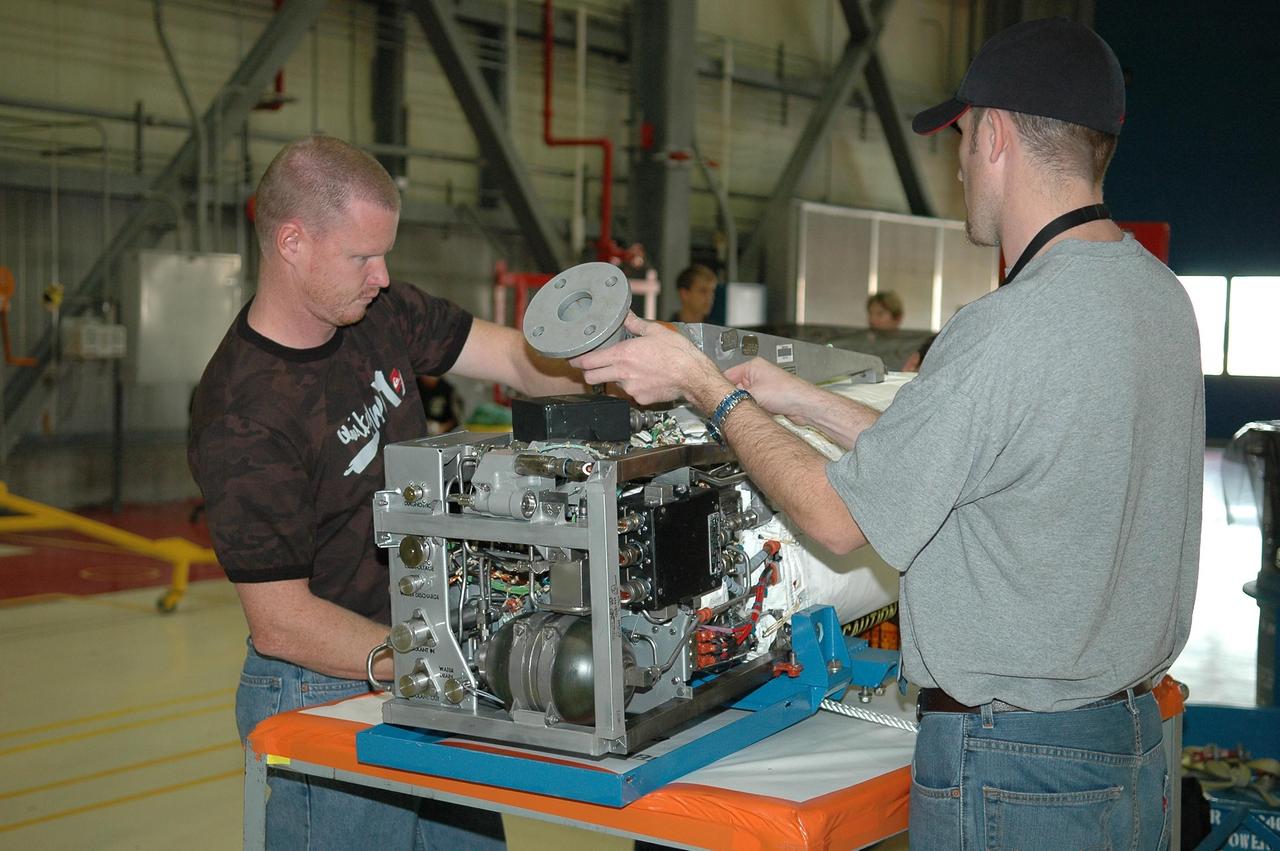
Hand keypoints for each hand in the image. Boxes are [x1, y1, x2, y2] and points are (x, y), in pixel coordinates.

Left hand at [570, 313, 731, 408]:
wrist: (693, 377)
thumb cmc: (678, 353)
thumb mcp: (656, 331)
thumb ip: (636, 324)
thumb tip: (626, 315)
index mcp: (623, 354)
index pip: (589, 361)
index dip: (578, 360)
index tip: (572, 359)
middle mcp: (622, 373)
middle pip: (591, 377)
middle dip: (589, 372)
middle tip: (593, 366)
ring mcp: (630, 388)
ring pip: (612, 384)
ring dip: (615, 377)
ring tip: (630, 368)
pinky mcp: (640, 399)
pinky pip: (630, 393)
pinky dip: (633, 386)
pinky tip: (644, 378)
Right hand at [723, 357, 823, 424]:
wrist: (804, 406)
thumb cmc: (787, 393)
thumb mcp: (754, 394)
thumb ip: (735, 397)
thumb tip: (721, 401)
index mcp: (752, 366)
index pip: (727, 375)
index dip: (719, 388)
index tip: (711, 398)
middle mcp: (757, 374)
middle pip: (734, 388)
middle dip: (732, 399)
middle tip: (726, 407)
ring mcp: (762, 387)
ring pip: (743, 398)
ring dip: (743, 405)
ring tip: (743, 410)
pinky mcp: (767, 399)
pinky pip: (752, 404)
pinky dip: (750, 410)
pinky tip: (752, 414)